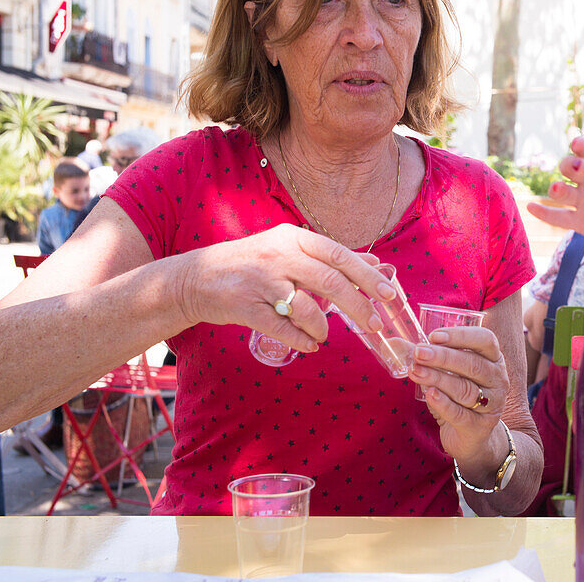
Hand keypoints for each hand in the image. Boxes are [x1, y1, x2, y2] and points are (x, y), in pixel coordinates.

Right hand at [177, 223, 391, 354]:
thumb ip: (330, 258)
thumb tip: (376, 266)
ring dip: (323, 327)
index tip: (388, 294)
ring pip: (305, 307)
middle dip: (357, 306)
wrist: (195, 278)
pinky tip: (309, 345)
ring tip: (325, 336)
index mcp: (294, 238)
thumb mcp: (290, 250)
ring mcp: (260, 281)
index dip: (367, 276)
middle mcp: (279, 255)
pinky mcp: (245, 307)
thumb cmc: (252, 264)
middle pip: (329, 281)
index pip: (339, 255)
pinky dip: (300, 340)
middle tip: (374, 323)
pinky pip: (281, 328)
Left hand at [409, 326, 508, 462]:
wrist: (471, 436)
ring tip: (416, 372)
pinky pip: (461, 414)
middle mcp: (498, 380)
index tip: (434, 336)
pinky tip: (429, 394)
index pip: (485, 340)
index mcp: (494, 359)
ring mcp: (492, 404)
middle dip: (443, 357)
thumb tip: (394, 343)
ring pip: (466, 389)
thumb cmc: (459, 397)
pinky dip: (444, 403)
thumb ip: (427, 357)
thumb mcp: (450, 373)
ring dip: (438, 378)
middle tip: (419, 353)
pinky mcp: (480, 427)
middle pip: (473, 364)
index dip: (461, 335)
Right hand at [525, 136, 583, 245]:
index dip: (581, 146)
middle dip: (569, 165)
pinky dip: (544, 213)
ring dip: (557, 189)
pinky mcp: (580, 222)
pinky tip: (531, 207)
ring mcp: (583, 201)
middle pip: (568, 166)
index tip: (577, 145)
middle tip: (581, 170)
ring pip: (562, 191)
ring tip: (558, 190)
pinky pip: (558, 217)